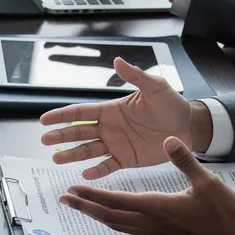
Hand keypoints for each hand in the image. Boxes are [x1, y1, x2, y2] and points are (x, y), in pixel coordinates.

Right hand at [39, 57, 212, 179]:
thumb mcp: (155, 87)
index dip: (62, 116)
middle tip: (45, 139)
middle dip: (61, 136)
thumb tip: (117, 61)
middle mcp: (109, 128)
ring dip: (72, 154)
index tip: (45, 119)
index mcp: (111, 110)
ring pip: (88, 151)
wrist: (189, 127)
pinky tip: (85, 174)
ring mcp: (116, 145)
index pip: (81, 113)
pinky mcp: (126, 159)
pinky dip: (97, 170)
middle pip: (79, 132)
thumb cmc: (172, 105)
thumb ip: (135, 76)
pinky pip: (108, 166)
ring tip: (56, 159)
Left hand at [60, 137, 234, 234]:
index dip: (91, 196)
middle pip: (109, 216)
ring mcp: (154, 233)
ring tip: (81, 207)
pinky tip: (111, 216)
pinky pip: (129, 229)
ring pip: (117, 225)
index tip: (73, 190)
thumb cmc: (223, 212)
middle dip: (85, 207)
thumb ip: (185, 159)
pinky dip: (114, 221)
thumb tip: (168, 140)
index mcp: (157, 206)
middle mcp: (150, 222)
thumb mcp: (206, 181)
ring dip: (96, 215)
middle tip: (65, 200)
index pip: (116, 201)